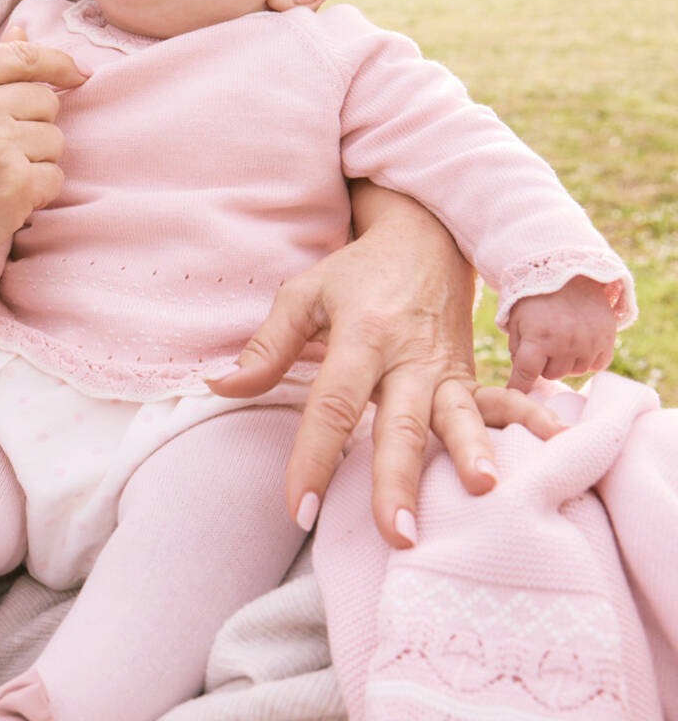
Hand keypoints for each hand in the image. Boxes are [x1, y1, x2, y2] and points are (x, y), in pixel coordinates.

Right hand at [0, 38, 88, 343]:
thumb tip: (24, 31)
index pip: (25, 55)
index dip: (60, 63)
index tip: (78, 75)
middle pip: (46, 101)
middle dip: (34, 127)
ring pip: (55, 141)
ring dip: (35, 162)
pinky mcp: (17, 185)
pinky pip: (55, 178)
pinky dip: (37, 193)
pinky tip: (2, 201)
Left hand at [208, 182, 562, 548]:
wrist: (424, 237)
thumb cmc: (356, 272)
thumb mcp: (304, 295)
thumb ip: (267, 346)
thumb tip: (219, 387)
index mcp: (360, 336)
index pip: (332, 405)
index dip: (314, 457)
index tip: (300, 509)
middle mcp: (406, 356)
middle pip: (400, 422)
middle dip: (398, 479)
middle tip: (397, 534)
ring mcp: (444, 366)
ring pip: (455, 416)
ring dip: (468, 455)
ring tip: (483, 494)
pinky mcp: (467, 373)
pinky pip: (494, 403)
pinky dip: (522, 424)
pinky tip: (553, 447)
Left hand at [506, 275, 615, 392]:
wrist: (571, 274)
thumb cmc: (536, 299)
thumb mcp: (517, 320)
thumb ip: (517, 349)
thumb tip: (521, 377)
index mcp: (537, 338)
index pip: (525, 373)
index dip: (519, 386)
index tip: (514, 397)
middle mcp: (565, 344)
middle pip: (551, 375)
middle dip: (544, 364)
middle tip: (543, 343)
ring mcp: (589, 343)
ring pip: (573, 371)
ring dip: (565, 361)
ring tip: (561, 338)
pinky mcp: (607, 340)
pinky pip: (596, 365)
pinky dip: (587, 358)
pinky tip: (579, 341)